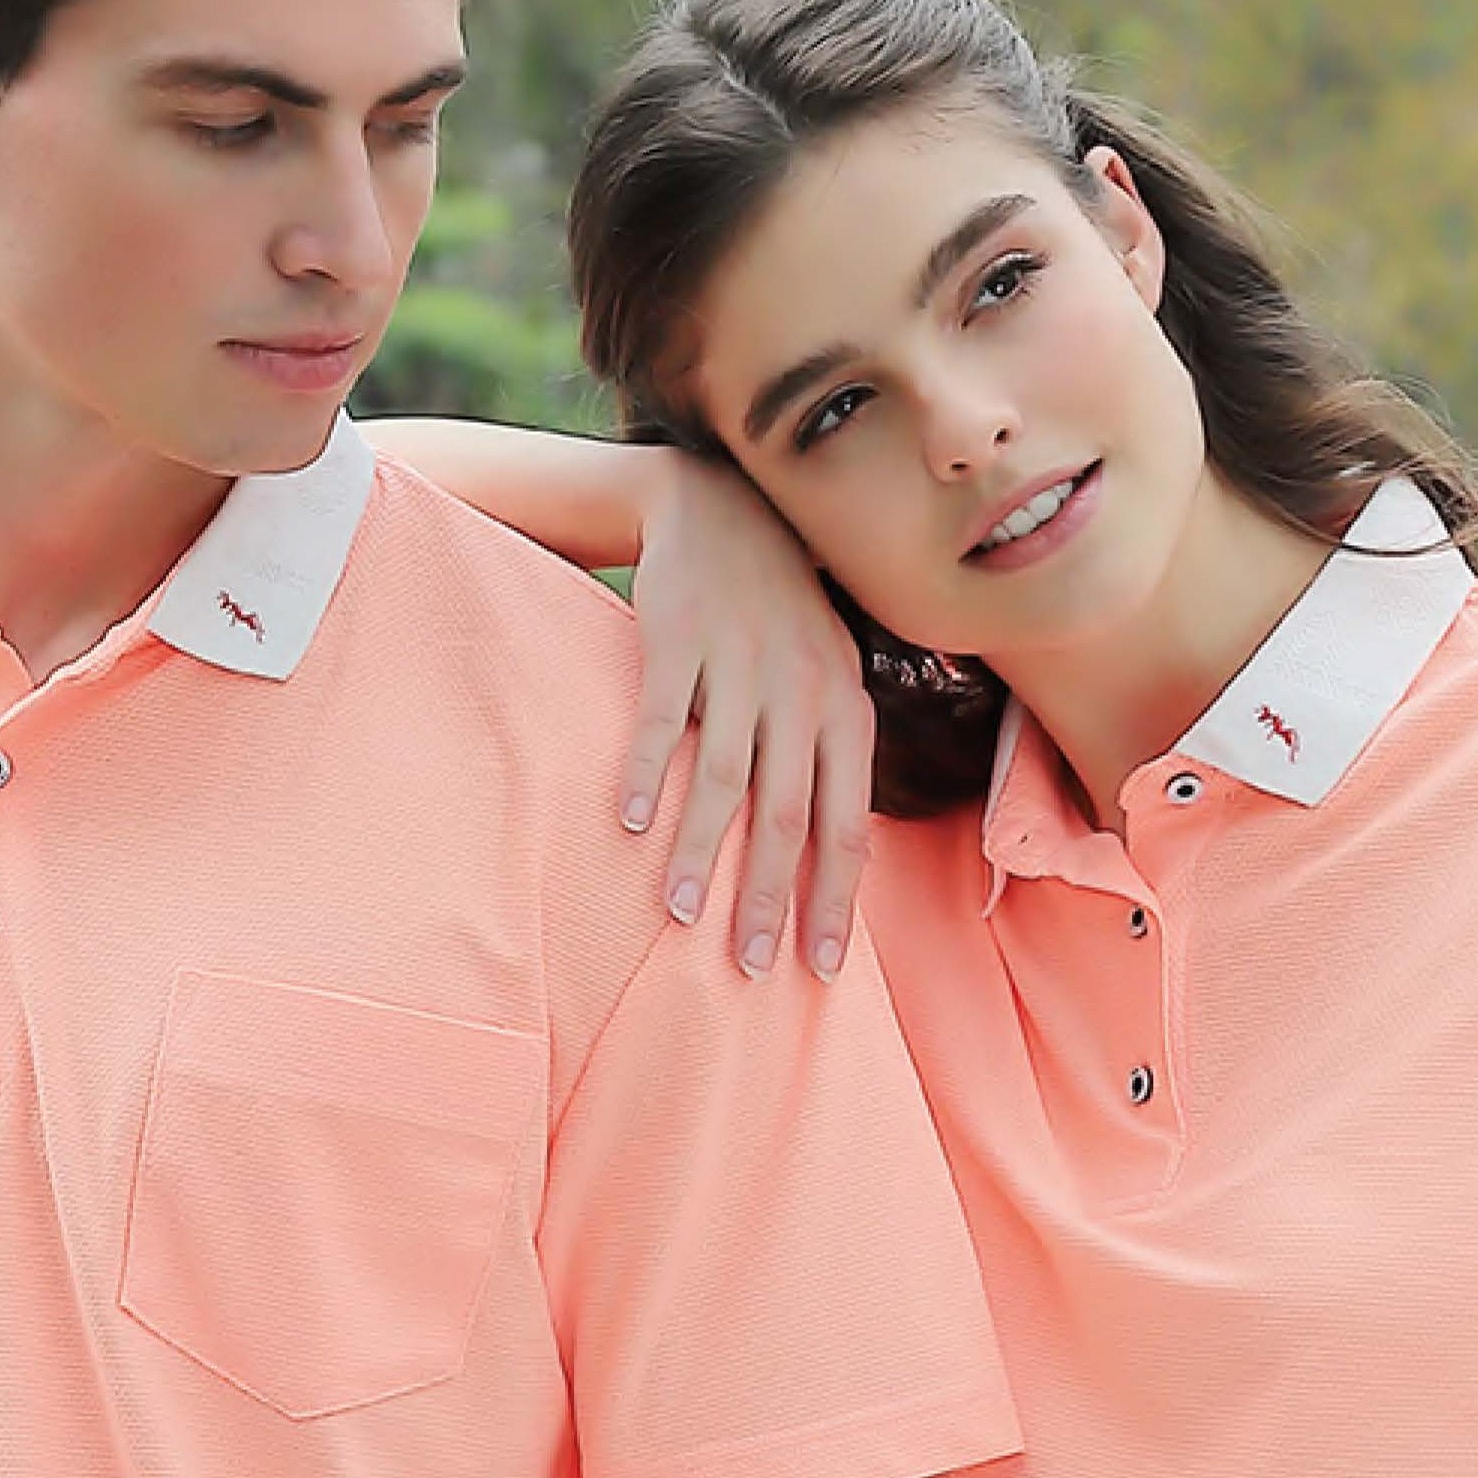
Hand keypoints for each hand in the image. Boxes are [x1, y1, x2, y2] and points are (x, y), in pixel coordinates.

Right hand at [619, 453, 875, 981]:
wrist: (720, 509)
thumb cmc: (778, 612)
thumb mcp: (828, 672)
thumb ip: (832, 753)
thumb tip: (839, 852)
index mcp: (844, 710)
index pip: (848, 824)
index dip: (834, 899)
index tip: (821, 968)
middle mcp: (801, 692)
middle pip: (789, 814)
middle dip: (770, 897)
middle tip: (752, 966)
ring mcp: (740, 666)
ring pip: (723, 777)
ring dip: (699, 852)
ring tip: (680, 915)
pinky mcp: (680, 642)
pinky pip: (661, 720)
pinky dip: (645, 773)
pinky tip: (629, 824)